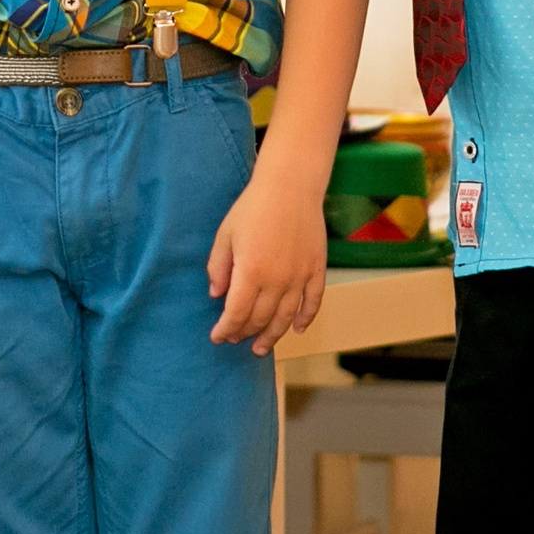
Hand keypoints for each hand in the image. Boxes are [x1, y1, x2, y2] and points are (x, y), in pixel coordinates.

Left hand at [206, 164, 327, 354]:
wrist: (290, 186)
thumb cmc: (253, 207)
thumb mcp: (225, 234)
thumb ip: (218, 267)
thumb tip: (217, 295)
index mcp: (251, 271)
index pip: (236, 313)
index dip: (226, 329)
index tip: (218, 337)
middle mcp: (277, 280)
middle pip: (260, 318)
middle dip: (245, 333)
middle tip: (236, 339)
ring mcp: (300, 276)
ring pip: (286, 318)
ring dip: (272, 336)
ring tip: (261, 348)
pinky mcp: (316, 269)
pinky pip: (313, 302)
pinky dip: (306, 319)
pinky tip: (297, 330)